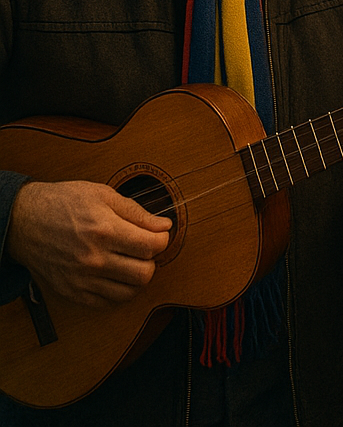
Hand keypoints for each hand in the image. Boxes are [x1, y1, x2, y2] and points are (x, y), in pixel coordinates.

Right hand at [4, 180, 170, 305]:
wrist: (23, 221)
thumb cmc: (62, 203)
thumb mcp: (102, 195)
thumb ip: (137, 212)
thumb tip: (164, 226)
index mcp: (104, 230)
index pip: (152, 246)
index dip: (163, 239)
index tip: (158, 234)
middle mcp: (93, 259)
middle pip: (145, 273)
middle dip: (152, 260)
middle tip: (143, 249)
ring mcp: (81, 279)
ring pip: (129, 292)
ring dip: (136, 278)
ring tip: (129, 262)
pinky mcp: (71, 292)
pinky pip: (107, 303)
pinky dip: (117, 291)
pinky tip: (115, 275)